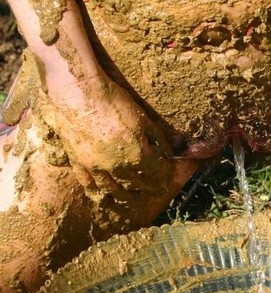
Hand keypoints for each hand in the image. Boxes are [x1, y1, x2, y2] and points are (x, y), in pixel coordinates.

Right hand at [38, 73, 194, 199]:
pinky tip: (102, 196)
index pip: (155, 171)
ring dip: (125, 196)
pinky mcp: (78, 163)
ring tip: (132, 198)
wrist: (79, 94)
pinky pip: (88, 184)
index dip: (163, 175)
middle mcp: (117, 167)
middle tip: (154, 190)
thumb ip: (157, 137)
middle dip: (148, 187)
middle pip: (136, 183)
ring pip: (113, 189)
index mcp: (137, 155)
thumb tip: (170, 151)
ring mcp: (96, 167)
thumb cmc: (113, 102)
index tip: (167, 178)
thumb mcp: (143, 117)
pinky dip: (97, 192)